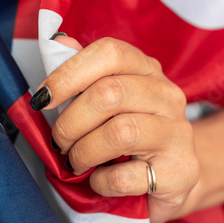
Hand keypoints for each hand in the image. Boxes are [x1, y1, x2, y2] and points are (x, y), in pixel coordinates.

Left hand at [34, 36, 198, 222]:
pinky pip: (126, 175)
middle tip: (59, 142)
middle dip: (70, 123)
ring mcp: (178, 132)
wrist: (173, 176)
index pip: (109, 53)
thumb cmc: (131, 134)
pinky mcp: (180, 170)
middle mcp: (167, 95)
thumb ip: (83, 73)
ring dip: (83, 152)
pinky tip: (99, 179)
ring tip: (75, 161)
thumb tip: (59, 41)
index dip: (68, 74)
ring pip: (119, 132)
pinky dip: (100, 181)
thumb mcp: (109, 99)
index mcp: (147, 69)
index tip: (43, 99)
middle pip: (109, 93)